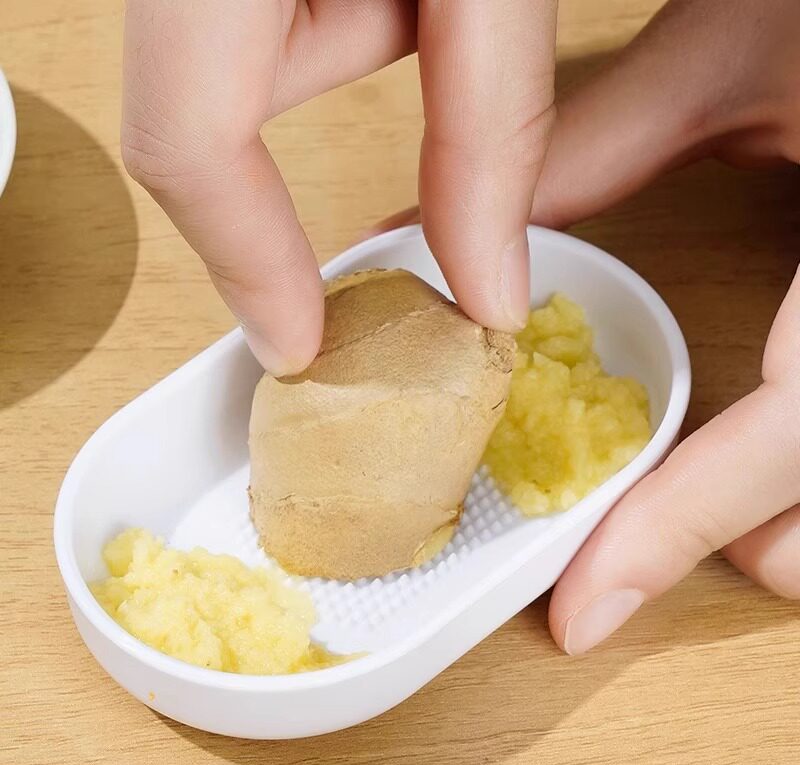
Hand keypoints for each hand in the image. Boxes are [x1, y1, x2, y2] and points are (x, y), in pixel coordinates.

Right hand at [122, 1, 557, 374]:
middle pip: (203, 120)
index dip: (244, 264)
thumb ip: (490, 124)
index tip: (298, 350)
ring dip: (345, 79)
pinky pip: (267, 15)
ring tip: (424, 56)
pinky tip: (410, 17)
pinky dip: (344, 32)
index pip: (188, 139)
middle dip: (291, 193)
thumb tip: (492, 294)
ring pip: (241, 66)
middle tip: (358, 257)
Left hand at [375, 0, 799, 651]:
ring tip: (715, 469)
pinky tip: (778, 408)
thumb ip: (601, 149)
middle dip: (733, 532)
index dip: (669, 535)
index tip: (581, 617)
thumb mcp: (738, 55)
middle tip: (640, 502)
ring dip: (779, 511)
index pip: (784, 441)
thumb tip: (454, 216)